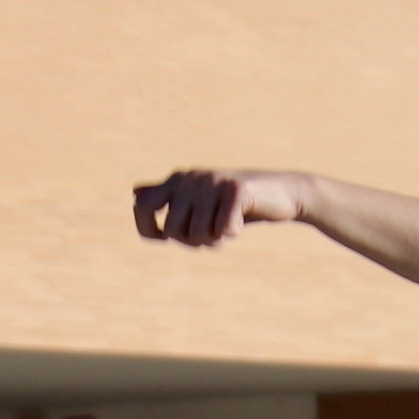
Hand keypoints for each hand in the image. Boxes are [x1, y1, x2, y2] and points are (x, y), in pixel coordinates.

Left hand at [132, 169, 312, 247]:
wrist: (284, 193)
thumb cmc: (235, 202)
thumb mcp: (198, 199)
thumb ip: (167, 196)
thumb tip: (135, 193)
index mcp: (177, 179)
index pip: (142, 208)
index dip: (150, 230)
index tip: (164, 238)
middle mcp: (191, 176)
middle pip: (172, 230)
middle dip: (192, 241)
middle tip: (211, 232)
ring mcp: (213, 181)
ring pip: (198, 234)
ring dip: (214, 240)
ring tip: (227, 226)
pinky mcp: (236, 189)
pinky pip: (223, 230)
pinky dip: (232, 233)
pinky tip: (241, 222)